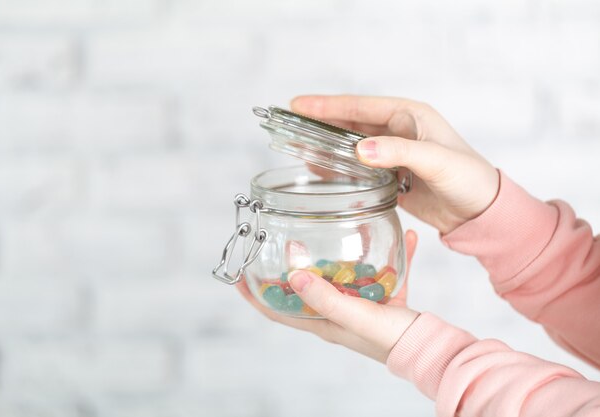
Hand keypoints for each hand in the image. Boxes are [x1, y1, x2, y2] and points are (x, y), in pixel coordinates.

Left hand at [236, 230, 419, 363]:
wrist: (431, 347)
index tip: (238, 277)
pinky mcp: (385, 298)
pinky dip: (390, 256)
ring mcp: (361, 305)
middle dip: (293, 267)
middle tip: (287, 241)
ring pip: (342, 276)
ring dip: (339, 256)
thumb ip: (327, 298)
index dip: (256, 297)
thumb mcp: (356, 316)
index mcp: (324, 322)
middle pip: (306, 289)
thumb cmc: (391, 338)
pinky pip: (383, 271)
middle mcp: (338, 313)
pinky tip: (403, 236)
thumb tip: (294, 277)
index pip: (278, 312)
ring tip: (335, 230)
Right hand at [291, 95, 499, 233]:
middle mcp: (398, 131)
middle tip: (289, 125)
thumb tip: (358, 150)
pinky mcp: (390, 176)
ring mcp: (392, 154)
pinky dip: (338, 168)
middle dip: (320, 124)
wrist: (480, 211)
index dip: (327, 106)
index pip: (360, 107)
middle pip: (350, 124)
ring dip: (326, 146)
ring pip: (351, 146)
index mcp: (409, 116)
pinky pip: (357, 168)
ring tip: (296, 146)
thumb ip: (398, 152)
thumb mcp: (436, 160)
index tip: (298, 105)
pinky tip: (319, 170)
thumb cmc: (469, 178)